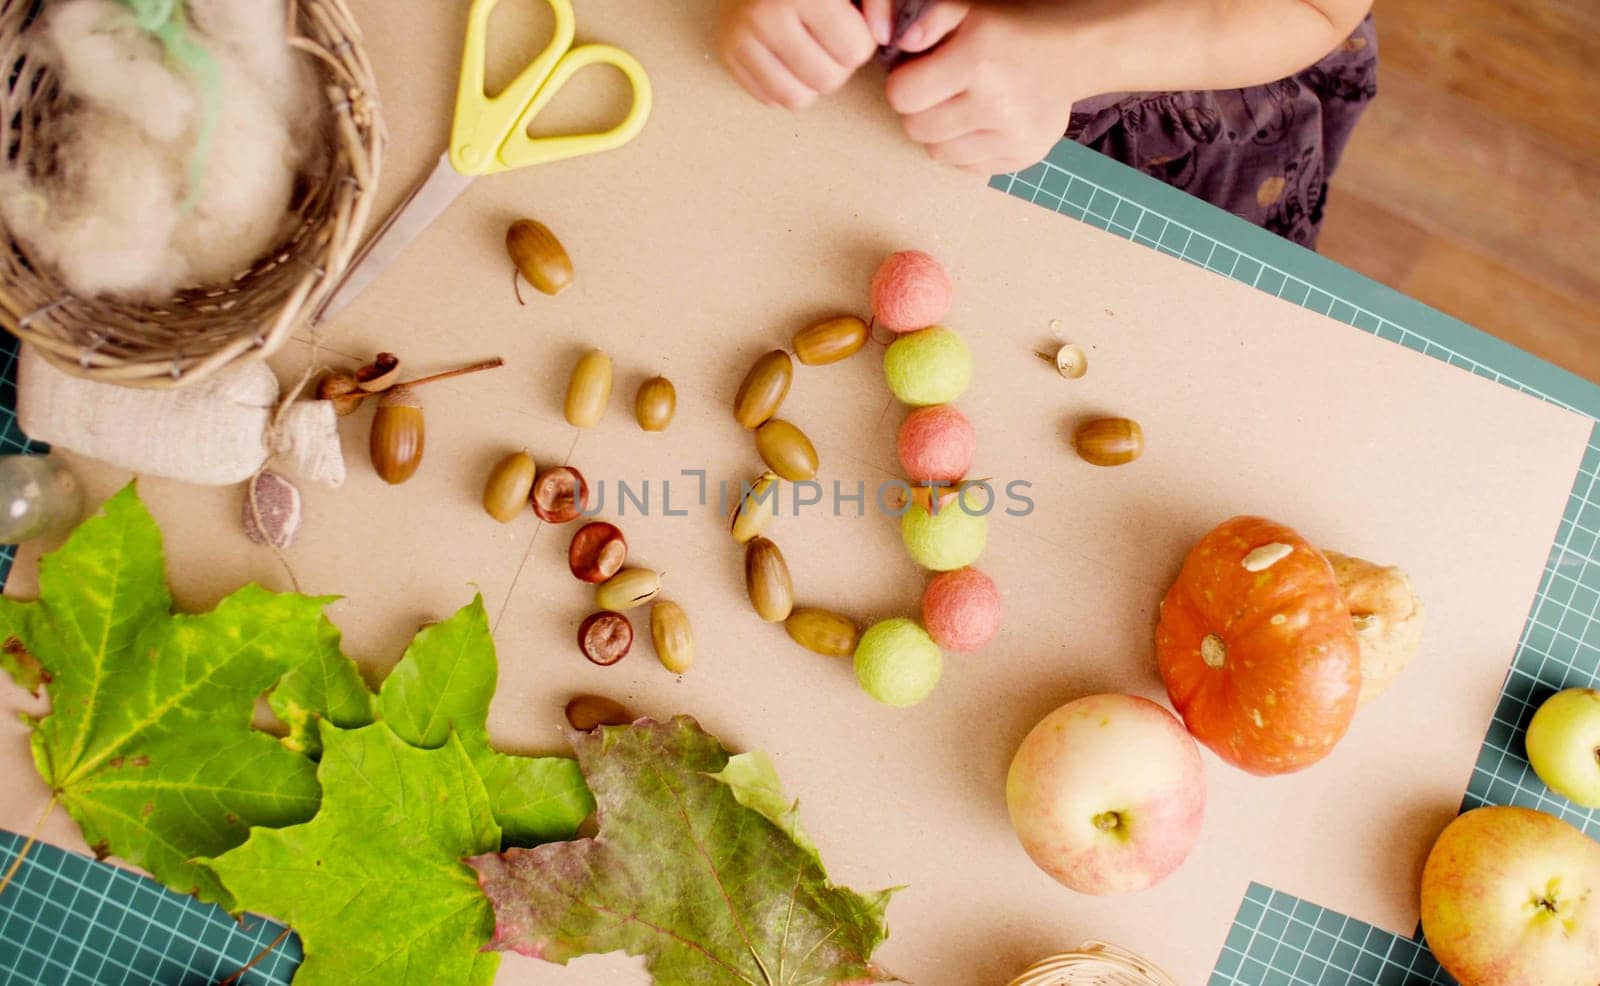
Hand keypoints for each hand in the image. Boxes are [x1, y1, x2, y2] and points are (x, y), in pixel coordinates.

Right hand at [718, 0, 877, 110]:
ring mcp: (741, 36)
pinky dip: (785, 83)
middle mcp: (765, 14)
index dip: (860, 41)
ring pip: (797, 99)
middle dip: (838, 64)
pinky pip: (770, 99)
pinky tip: (786, 54)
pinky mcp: (726, 52)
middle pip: (827, 80)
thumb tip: (885, 37)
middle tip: (829, 39)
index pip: (854, 51)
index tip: (849, 22)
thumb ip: (879, 0)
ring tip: (810, 49)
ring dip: (812, 81)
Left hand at [884, 3, 1084, 174]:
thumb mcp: (970, 7)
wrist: (1076, 49)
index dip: (902, 84)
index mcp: (979, 61)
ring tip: (959, 106)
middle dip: (918, 109)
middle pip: (916, 129)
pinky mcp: (1023, 156)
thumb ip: (930, 18)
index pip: (903, 96)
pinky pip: (966, 166)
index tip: (917, 74)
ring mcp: (1012, 136)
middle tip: (937, 91)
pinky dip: (964, 148)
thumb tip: (903, 45)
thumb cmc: (1014, 26)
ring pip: (937, 153)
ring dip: (939, 132)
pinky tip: (979, 123)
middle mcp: (997, 104)